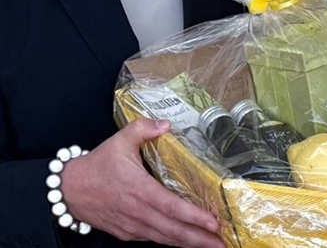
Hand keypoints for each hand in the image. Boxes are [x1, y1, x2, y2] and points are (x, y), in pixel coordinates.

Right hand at [61, 118, 224, 247]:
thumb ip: (143, 128)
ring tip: (213, 245)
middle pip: (173, 230)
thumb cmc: (97, 165)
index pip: (171, 207)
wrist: (68, 190)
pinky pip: (154, 239)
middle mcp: (137, 212)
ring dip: (190, 243)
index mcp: (139, 190)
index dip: (193, 216)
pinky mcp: (127, 233)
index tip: (213, 222)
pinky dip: (173, 241)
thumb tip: (166, 124)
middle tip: (224, 242)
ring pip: (166, 239)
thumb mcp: (120, 140)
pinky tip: (189, 240)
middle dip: (200, 238)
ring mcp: (132, 226)